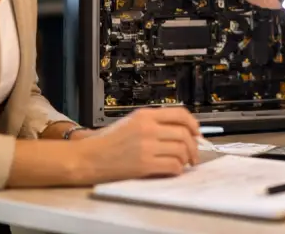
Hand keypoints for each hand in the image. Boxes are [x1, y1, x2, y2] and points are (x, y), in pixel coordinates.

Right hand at [73, 107, 199, 183]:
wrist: (87, 157)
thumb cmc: (106, 142)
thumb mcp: (131, 122)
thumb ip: (153, 123)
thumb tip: (180, 130)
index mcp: (145, 115)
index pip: (180, 114)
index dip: (193, 124)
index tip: (196, 132)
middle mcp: (148, 129)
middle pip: (184, 134)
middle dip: (194, 146)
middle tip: (194, 154)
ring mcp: (146, 147)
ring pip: (181, 150)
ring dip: (186, 159)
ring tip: (184, 163)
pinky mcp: (144, 165)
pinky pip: (172, 166)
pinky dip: (178, 169)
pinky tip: (174, 170)